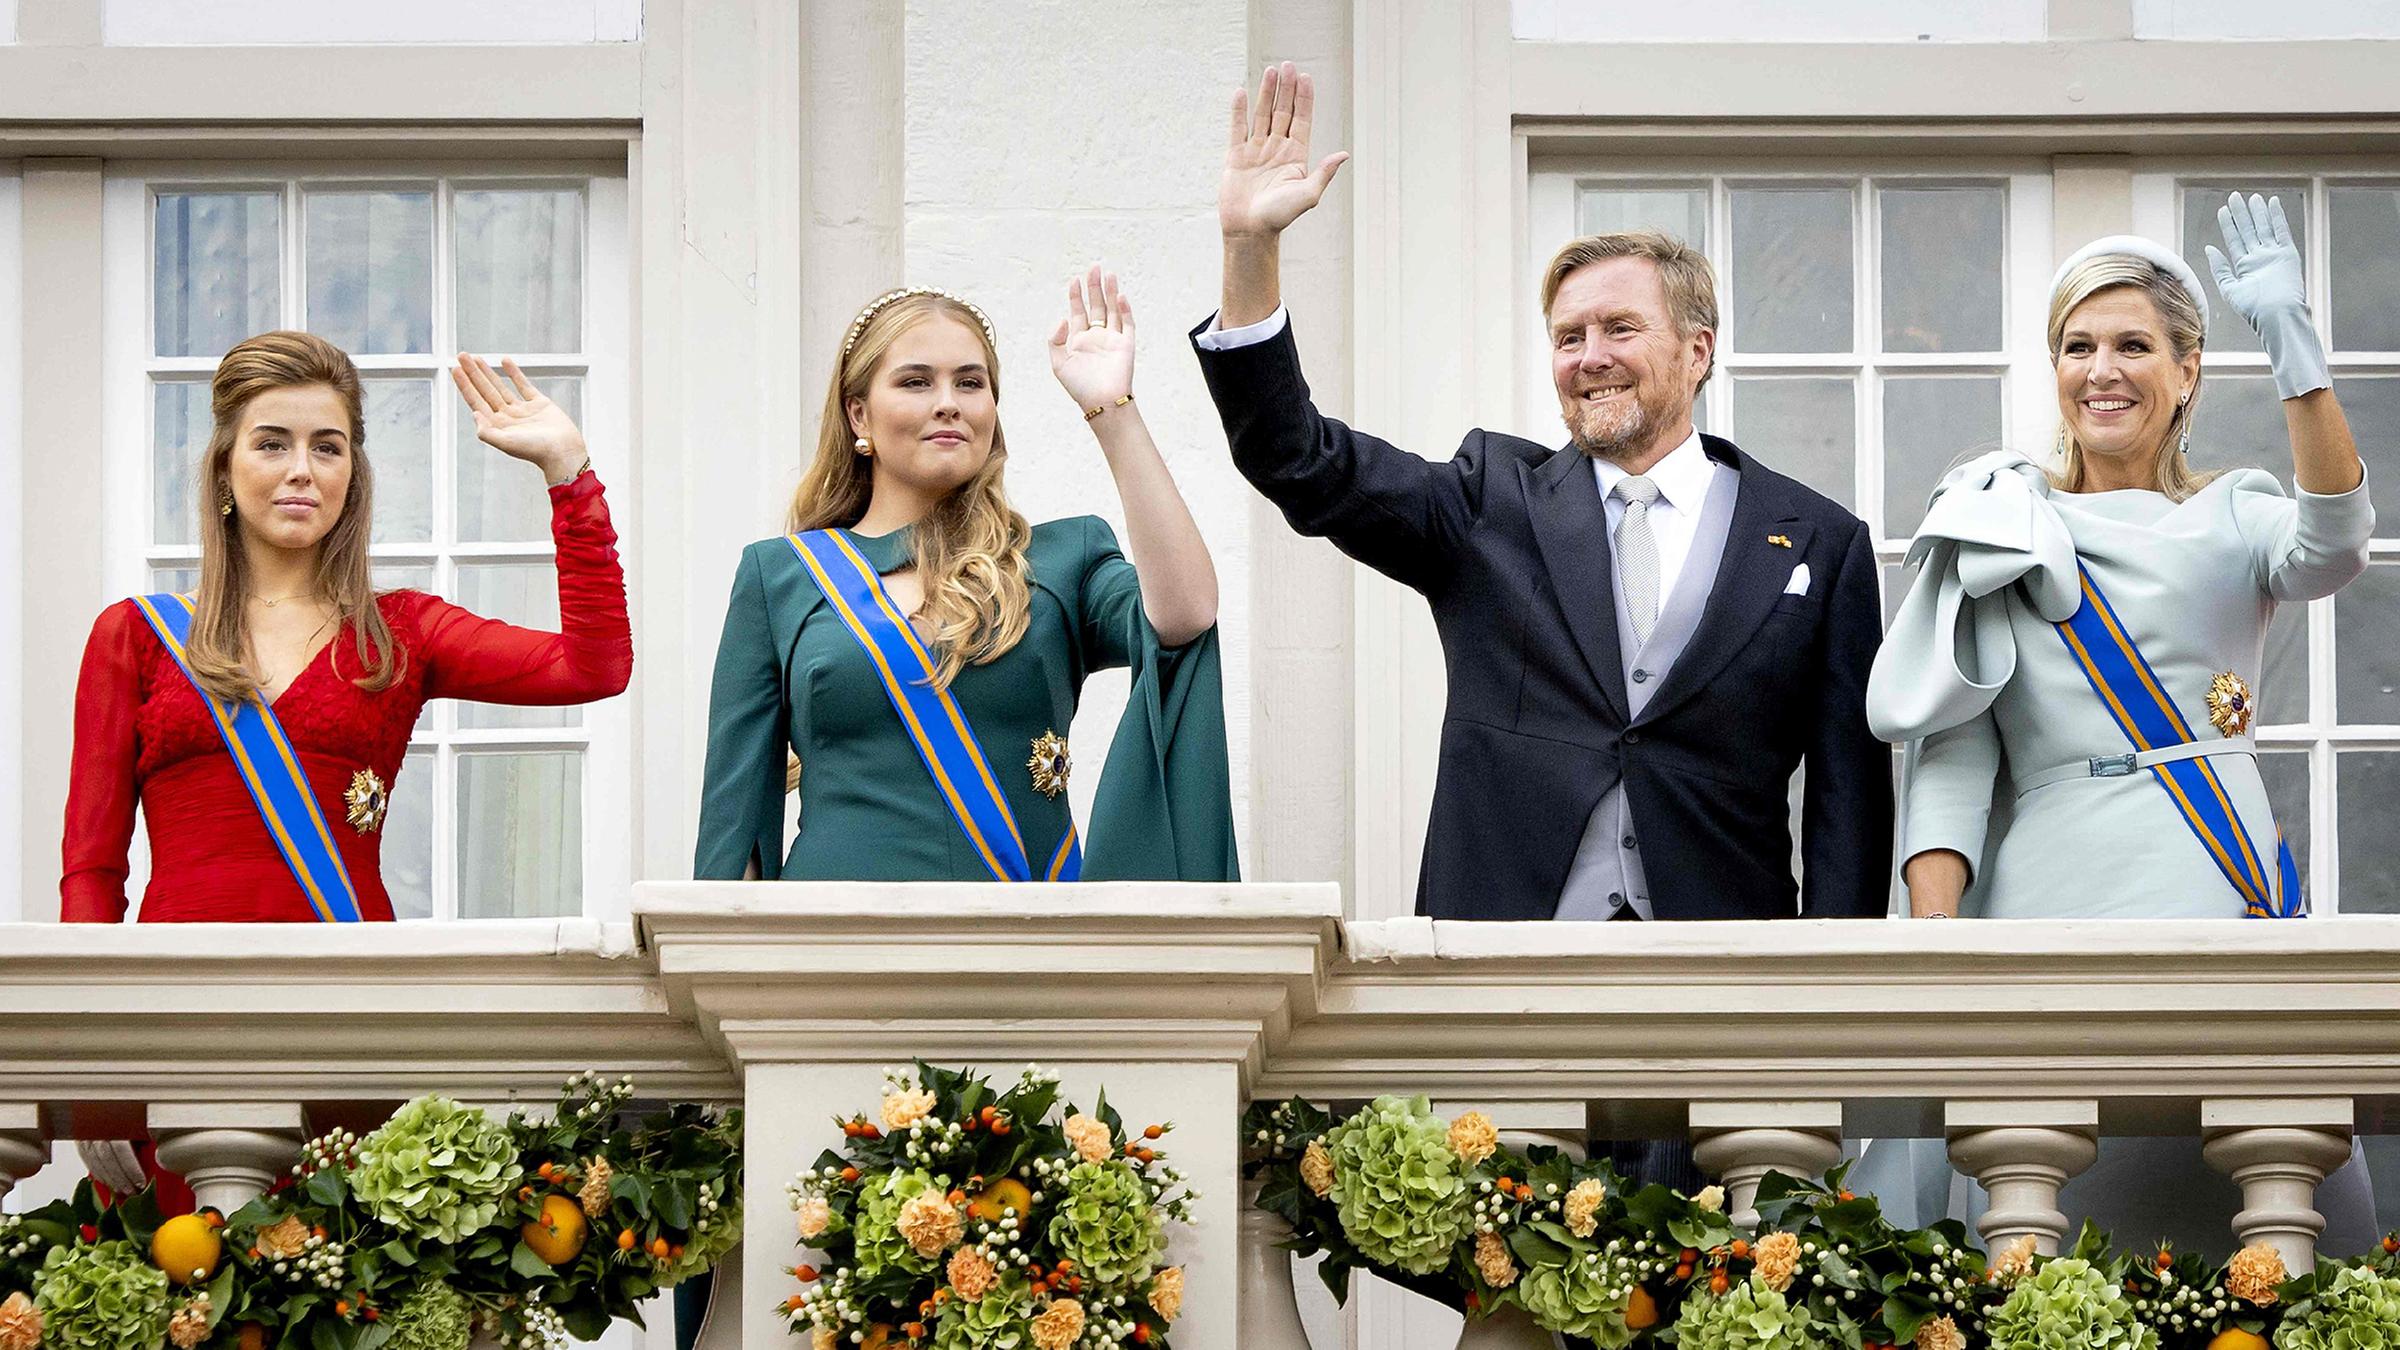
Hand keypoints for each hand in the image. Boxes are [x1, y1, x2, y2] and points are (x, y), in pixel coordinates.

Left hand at [450, 354, 586, 481]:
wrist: (564, 451)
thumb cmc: (537, 451)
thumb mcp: (506, 443)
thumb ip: (487, 432)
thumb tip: (473, 413)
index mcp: (497, 426)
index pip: (476, 401)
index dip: (465, 385)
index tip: (455, 369)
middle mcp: (507, 417)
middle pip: (485, 390)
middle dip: (473, 373)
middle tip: (462, 355)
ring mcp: (522, 409)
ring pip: (500, 386)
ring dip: (488, 372)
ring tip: (476, 358)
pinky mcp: (539, 404)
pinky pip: (523, 385)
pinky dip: (514, 373)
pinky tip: (504, 362)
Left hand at [1049, 265, 1134, 412]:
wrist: (1102, 402)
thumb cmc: (1080, 387)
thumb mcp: (1058, 363)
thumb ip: (1055, 340)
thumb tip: (1063, 319)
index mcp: (1079, 340)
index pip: (1078, 311)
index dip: (1076, 295)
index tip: (1075, 281)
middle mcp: (1096, 336)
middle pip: (1096, 305)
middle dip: (1094, 287)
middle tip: (1094, 268)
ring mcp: (1112, 339)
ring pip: (1112, 310)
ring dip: (1110, 292)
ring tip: (1109, 275)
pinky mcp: (1126, 345)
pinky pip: (1127, 323)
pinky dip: (1124, 310)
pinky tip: (1119, 297)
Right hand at [1220, 61, 1348, 240]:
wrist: (1249, 231)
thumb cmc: (1279, 217)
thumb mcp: (1307, 195)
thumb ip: (1323, 173)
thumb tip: (1344, 155)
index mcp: (1296, 156)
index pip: (1302, 120)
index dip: (1304, 99)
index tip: (1305, 77)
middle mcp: (1277, 149)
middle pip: (1283, 112)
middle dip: (1286, 89)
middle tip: (1288, 65)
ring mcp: (1256, 151)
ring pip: (1262, 115)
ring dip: (1266, 93)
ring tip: (1270, 71)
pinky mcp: (1236, 156)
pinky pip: (1237, 128)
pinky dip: (1238, 110)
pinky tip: (1241, 92)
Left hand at [2204, 193, 2329, 399]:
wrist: (2277, 316)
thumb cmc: (2254, 309)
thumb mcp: (2230, 288)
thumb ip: (2220, 268)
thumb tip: (2209, 248)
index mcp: (2245, 266)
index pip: (2235, 240)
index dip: (2229, 225)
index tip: (2223, 210)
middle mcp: (2259, 258)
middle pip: (2249, 230)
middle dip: (2241, 214)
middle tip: (2234, 196)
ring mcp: (2273, 254)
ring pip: (2264, 228)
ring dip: (2257, 213)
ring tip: (2250, 197)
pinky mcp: (2287, 253)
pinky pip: (2282, 230)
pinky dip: (2277, 217)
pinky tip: (2272, 203)